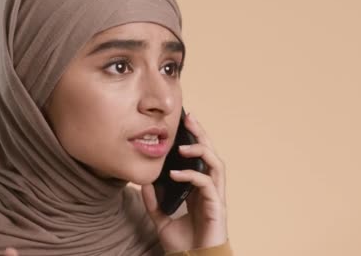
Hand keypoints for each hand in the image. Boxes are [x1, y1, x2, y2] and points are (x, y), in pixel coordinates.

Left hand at [141, 112, 227, 252]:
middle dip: (202, 134)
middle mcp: (211, 190)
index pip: (202, 158)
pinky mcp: (217, 208)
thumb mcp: (162, 220)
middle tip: (190, 118)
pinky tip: (175, 173)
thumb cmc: (184, 245)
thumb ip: (154, 202)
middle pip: (212, 154)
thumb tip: (143, 183)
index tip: (185, 123)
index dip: (196, 139)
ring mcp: (216, 198)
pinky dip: (192, 175)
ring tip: (184, 146)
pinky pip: (206, 184)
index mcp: (201, 190)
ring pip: (217, 165)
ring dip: (202, 151)